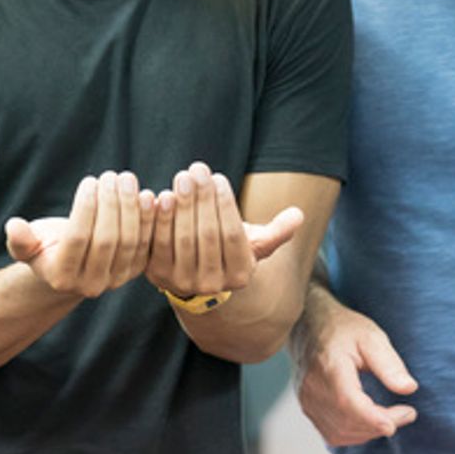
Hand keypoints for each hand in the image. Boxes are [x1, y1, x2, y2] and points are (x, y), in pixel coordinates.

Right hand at [4, 171, 157, 297]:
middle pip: (107, 240)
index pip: (77, 239)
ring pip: (130, 241)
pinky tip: (148, 195)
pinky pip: (146, 244)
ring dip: (131, 208)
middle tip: (111, 176)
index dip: (85, 208)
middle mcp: (91, 285)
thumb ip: (21, 240)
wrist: (71, 267)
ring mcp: (116, 280)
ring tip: (127, 179)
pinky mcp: (136, 271)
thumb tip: (14, 227)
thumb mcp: (27, 246)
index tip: (89, 181)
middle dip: (111, 204)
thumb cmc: (45, 248)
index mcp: (61, 277)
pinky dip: (150, 220)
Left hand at [146, 161, 303, 297]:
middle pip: (207, 235)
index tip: (219, 177)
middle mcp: (211, 285)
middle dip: (202, 198)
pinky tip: (160, 195)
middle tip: (197, 169)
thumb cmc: (226, 248)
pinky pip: (157, 244)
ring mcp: (181, 282)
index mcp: (239, 276)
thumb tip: (298, 215)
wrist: (193, 272)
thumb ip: (276, 232)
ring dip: (181, 205)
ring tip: (182, 177)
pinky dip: (158, 219)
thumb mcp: (253, 243)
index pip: (233, 236)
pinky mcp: (156, 274)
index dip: (225, 205)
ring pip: (182, 239)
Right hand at [293, 296, 417, 444]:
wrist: (308, 325)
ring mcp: (307, 401)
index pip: (349, 403)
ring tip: (390, 416)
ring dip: (370, 431)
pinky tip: (369, 421)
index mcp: (329, 367)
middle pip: (349, 422)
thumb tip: (409, 388)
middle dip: (382, 424)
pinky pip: (333, 434)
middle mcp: (313, 388)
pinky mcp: (307, 408)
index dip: (376, 418)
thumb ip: (389, 363)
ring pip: (342, 433)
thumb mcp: (371, 336)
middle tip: (406, 413)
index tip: (406, 414)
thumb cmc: (342, 329)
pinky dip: (355, 434)